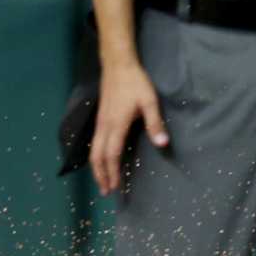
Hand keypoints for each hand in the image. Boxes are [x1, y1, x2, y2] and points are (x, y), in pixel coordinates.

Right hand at [90, 58, 168, 194]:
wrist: (118, 65)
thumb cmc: (136, 83)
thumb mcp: (150, 102)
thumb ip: (155, 123)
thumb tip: (162, 143)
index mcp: (116, 125)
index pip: (111, 154)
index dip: (113, 172)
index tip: (116, 186)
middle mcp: (104, 126)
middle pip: (97, 156)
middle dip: (100, 175)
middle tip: (106, 191)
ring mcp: (100, 122)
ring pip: (93, 149)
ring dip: (97, 167)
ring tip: (103, 180)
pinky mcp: (100, 118)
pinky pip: (94, 142)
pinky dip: (96, 156)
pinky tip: (101, 160)